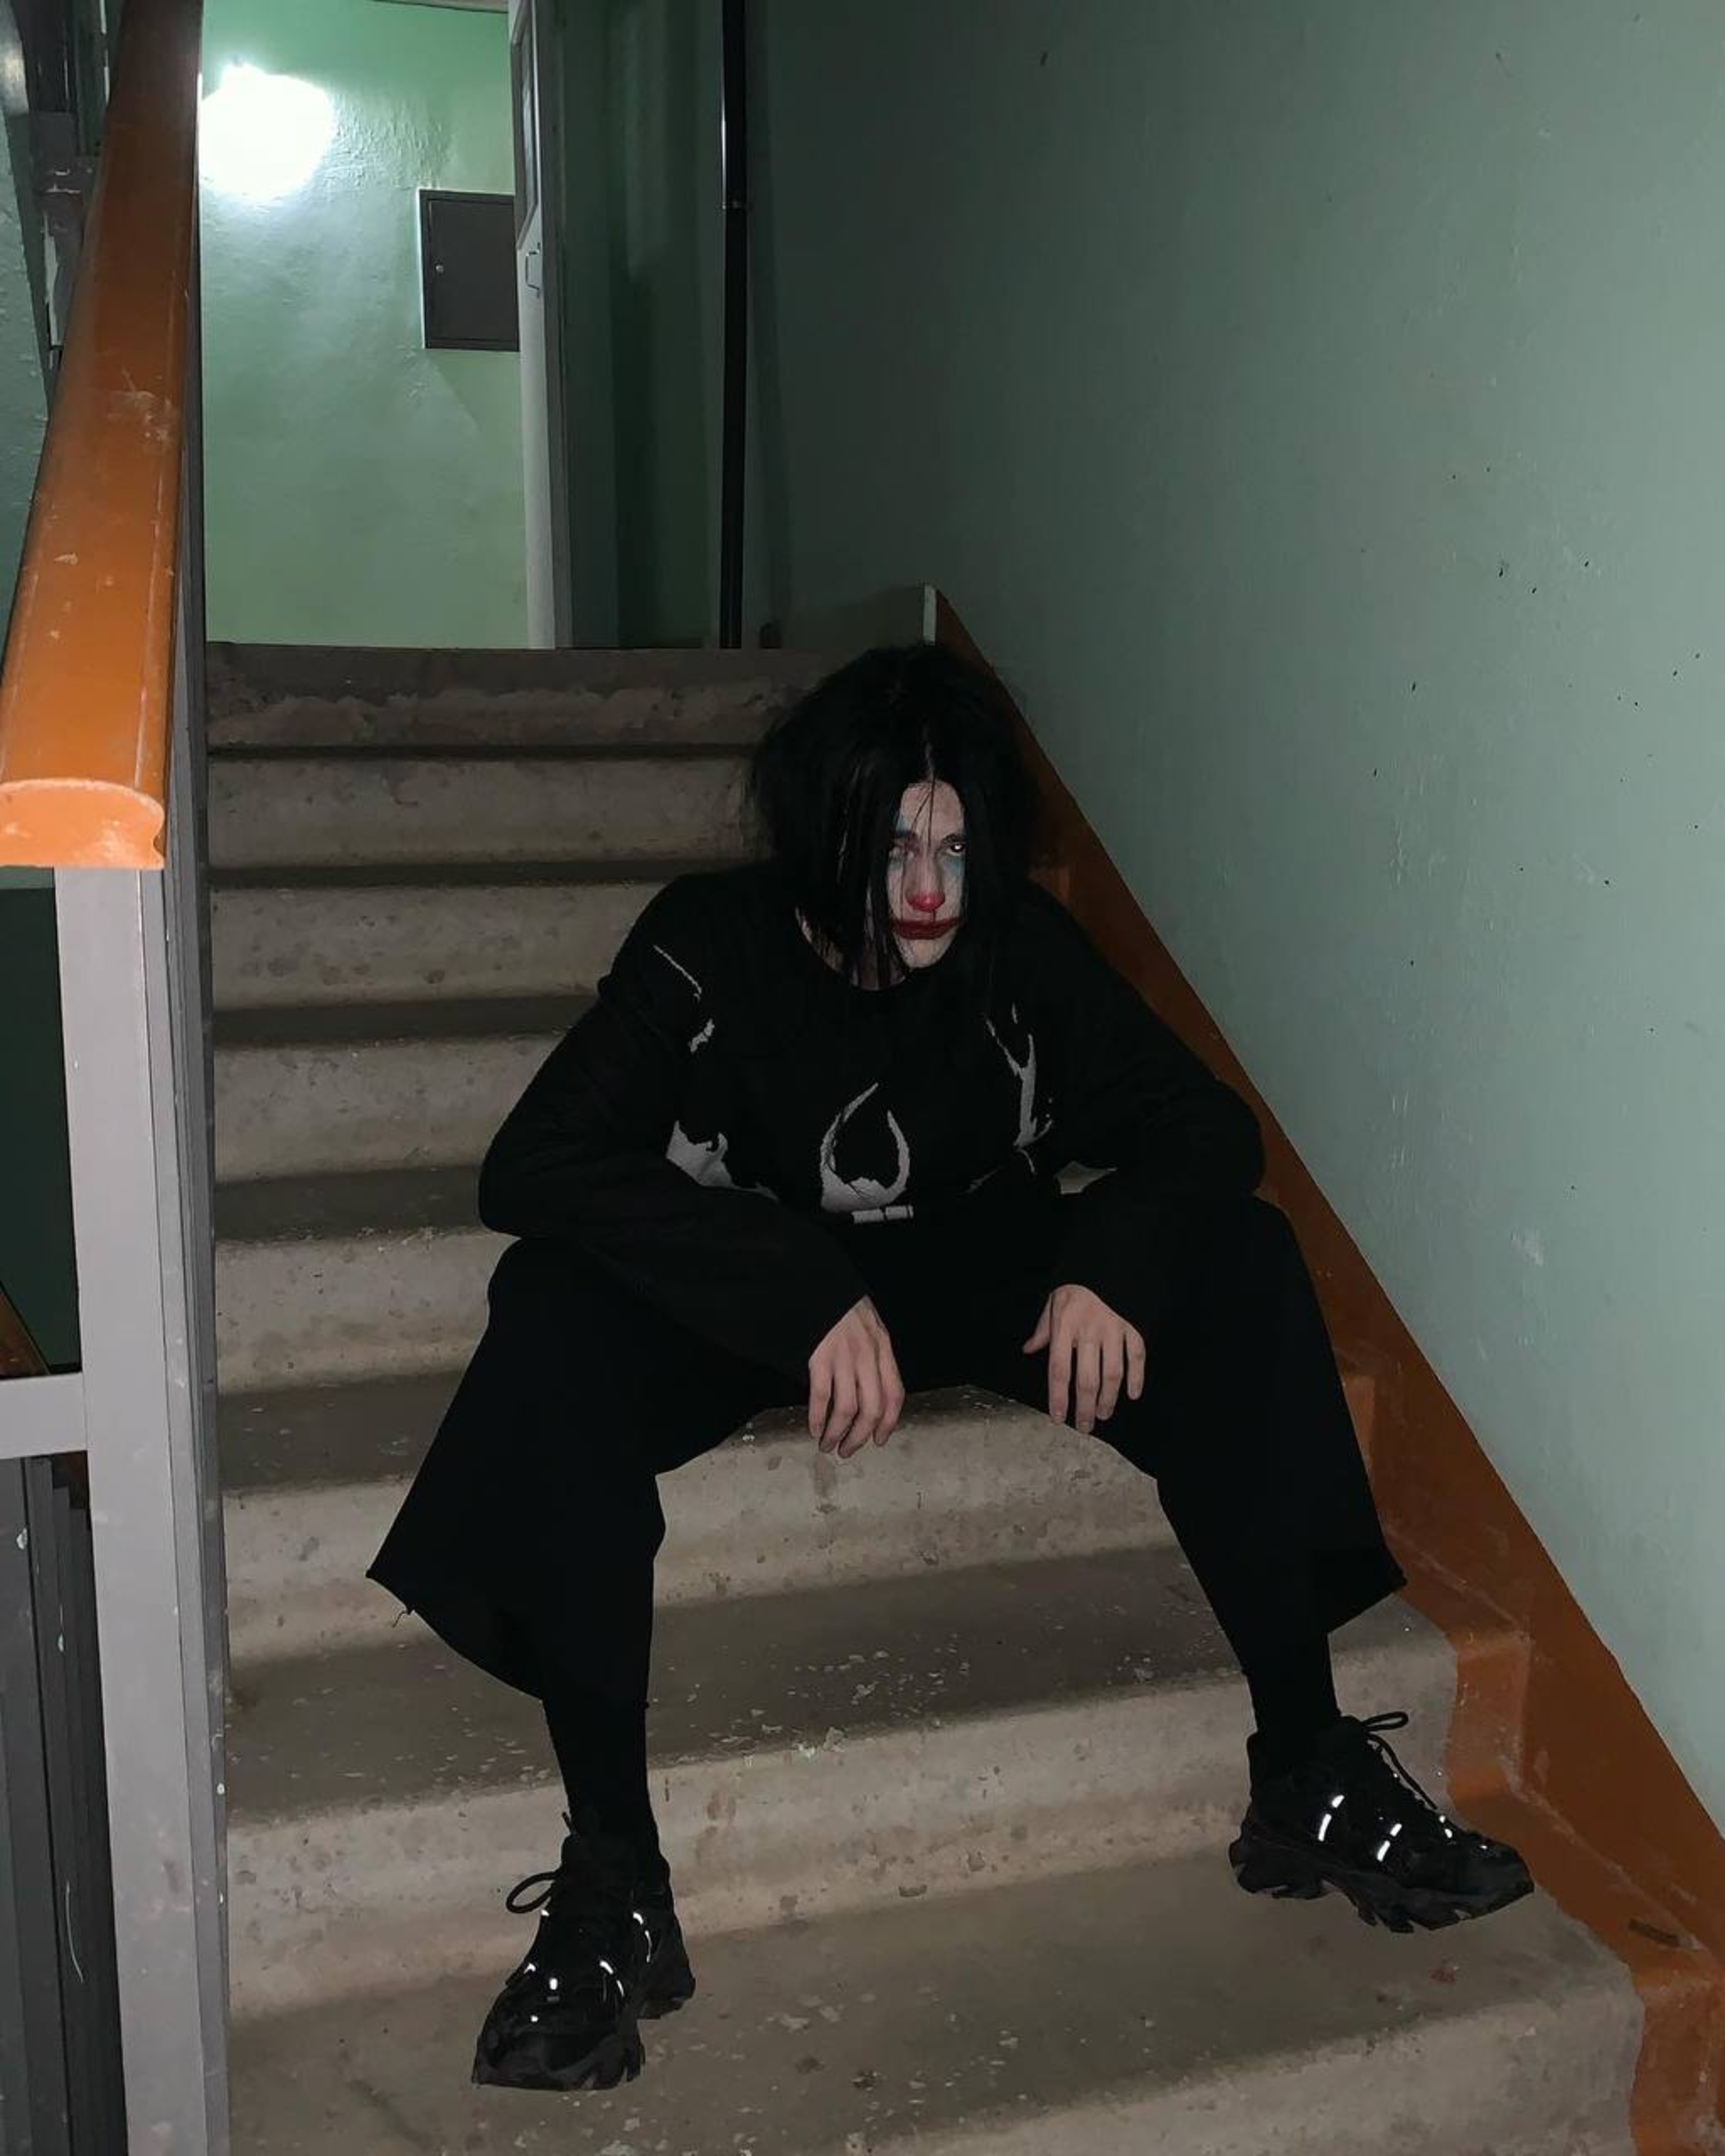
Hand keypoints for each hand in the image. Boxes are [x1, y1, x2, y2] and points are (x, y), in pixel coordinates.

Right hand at [808, 1296, 905, 1458]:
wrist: (819, 1282)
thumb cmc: (844, 1308)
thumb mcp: (871, 1327)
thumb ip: (875, 1356)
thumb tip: (873, 1390)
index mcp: (883, 1349)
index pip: (895, 1394)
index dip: (889, 1423)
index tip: (878, 1440)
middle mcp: (868, 1356)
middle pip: (873, 1408)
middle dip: (860, 1436)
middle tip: (847, 1450)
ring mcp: (844, 1357)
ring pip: (848, 1408)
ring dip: (838, 1433)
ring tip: (828, 1445)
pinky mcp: (820, 1357)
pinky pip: (822, 1396)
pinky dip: (817, 1417)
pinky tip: (813, 1428)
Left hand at [1023, 1284, 1145, 1433]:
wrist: (1107, 1259)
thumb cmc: (1076, 1284)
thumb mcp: (1053, 1301)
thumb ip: (1043, 1329)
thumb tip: (1029, 1349)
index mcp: (1064, 1325)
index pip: (1059, 1370)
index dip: (1058, 1397)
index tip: (1058, 1418)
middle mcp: (1088, 1330)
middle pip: (1087, 1378)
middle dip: (1085, 1407)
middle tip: (1085, 1427)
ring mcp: (1113, 1328)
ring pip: (1113, 1373)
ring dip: (1109, 1398)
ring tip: (1103, 1414)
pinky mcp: (1134, 1325)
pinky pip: (1137, 1357)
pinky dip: (1137, 1378)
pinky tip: (1132, 1395)